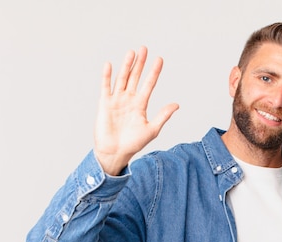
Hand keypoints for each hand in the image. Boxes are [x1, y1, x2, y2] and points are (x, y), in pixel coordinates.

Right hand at [94, 47, 178, 174]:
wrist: (115, 152)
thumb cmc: (133, 144)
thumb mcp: (152, 130)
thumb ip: (163, 116)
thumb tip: (176, 105)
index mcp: (141, 105)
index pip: (149, 84)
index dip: (154, 72)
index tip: (160, 59)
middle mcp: (129, 99)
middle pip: (135, 77)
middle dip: (140, 63)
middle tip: (144, 49)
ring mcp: (117, 100)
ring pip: (122, 79)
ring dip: (126, 66)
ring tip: (131, 53)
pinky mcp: (105, 103)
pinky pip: (106, 87)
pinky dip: (107, 76)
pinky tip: (110, 65)